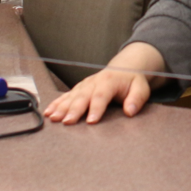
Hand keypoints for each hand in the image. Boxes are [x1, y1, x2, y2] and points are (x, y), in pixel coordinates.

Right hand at [44, 42, 164, 125]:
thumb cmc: (132, 81)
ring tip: (53, 118)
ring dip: (61, 107)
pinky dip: (56, 103)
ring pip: (71, 96)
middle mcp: (94, 82)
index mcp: (109, 80)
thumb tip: (130, 111)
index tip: (91, 121)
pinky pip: (65, 95)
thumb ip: (136, 99)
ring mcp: (85, 85)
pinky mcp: (79, 89)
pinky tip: (49, 112)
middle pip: (83, 96)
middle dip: (74, 109)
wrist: (124, 68)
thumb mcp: (141, 88)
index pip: (101, 95)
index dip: (96, 108)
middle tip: (67, 122)